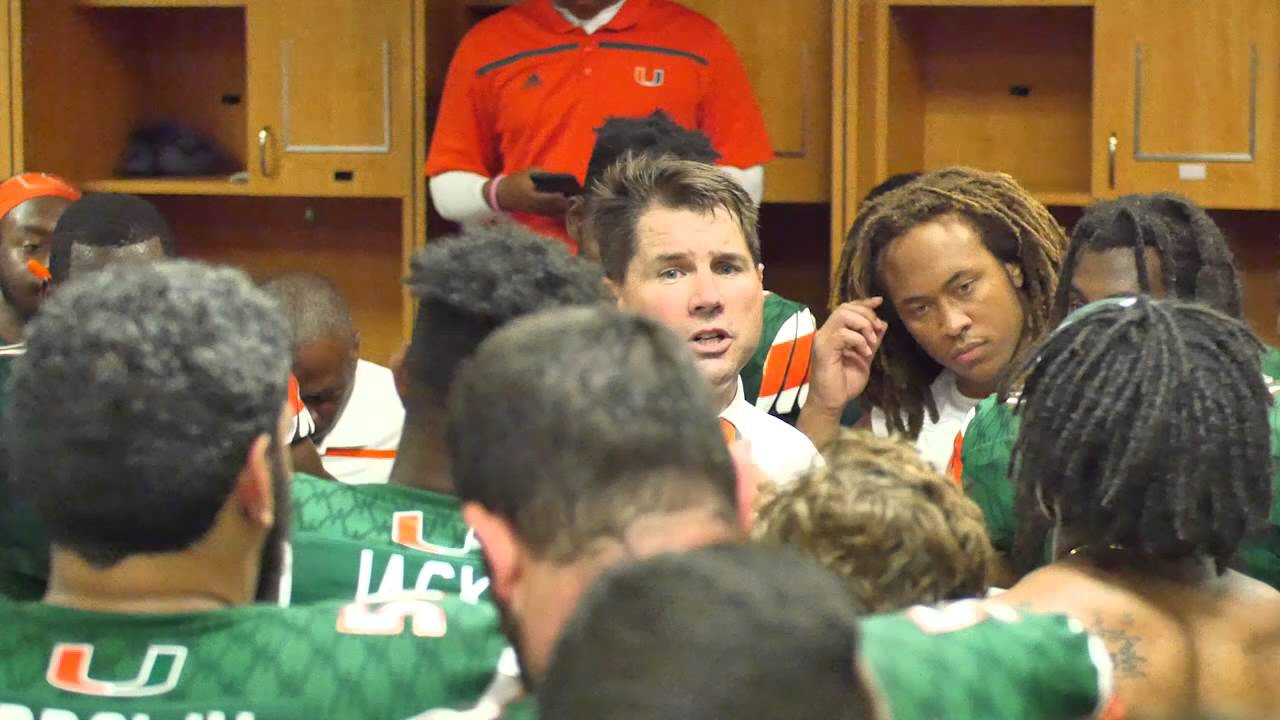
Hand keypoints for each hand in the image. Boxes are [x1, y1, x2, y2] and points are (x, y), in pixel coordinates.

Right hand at [490, 168, 571, 216]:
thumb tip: (557, 176)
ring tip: (577, 201)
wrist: (502, 195)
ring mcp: (538, 211)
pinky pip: (552, 213)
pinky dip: (561, 209)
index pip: (553, 198)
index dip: (564, 197)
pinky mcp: (538, 213)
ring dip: (566, 207)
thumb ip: (543, 174)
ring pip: (556, 212)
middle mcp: (537, 206)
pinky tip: (568, 205)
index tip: (574, 192)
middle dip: (568, 203)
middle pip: (557, 207)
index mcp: (534, 196)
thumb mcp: (528, 173)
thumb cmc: (516, 182)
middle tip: (580, 197)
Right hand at [795, 298, 886, 446]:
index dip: (863, 303)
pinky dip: (858, 340)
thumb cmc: (845, 383)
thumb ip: (872, 341)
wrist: (833, 402)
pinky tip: (864, 353)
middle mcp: (825, 333)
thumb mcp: (865, 358)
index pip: (847, 309)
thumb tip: (883, 323)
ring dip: (863, 325)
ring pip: (843, 315)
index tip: (879, 301)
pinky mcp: (823, 349)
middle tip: (876, 331)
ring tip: (871, 342)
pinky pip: (843, 334)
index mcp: (834, 333)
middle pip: (845, 308)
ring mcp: (822, 340)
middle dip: (866, 314)